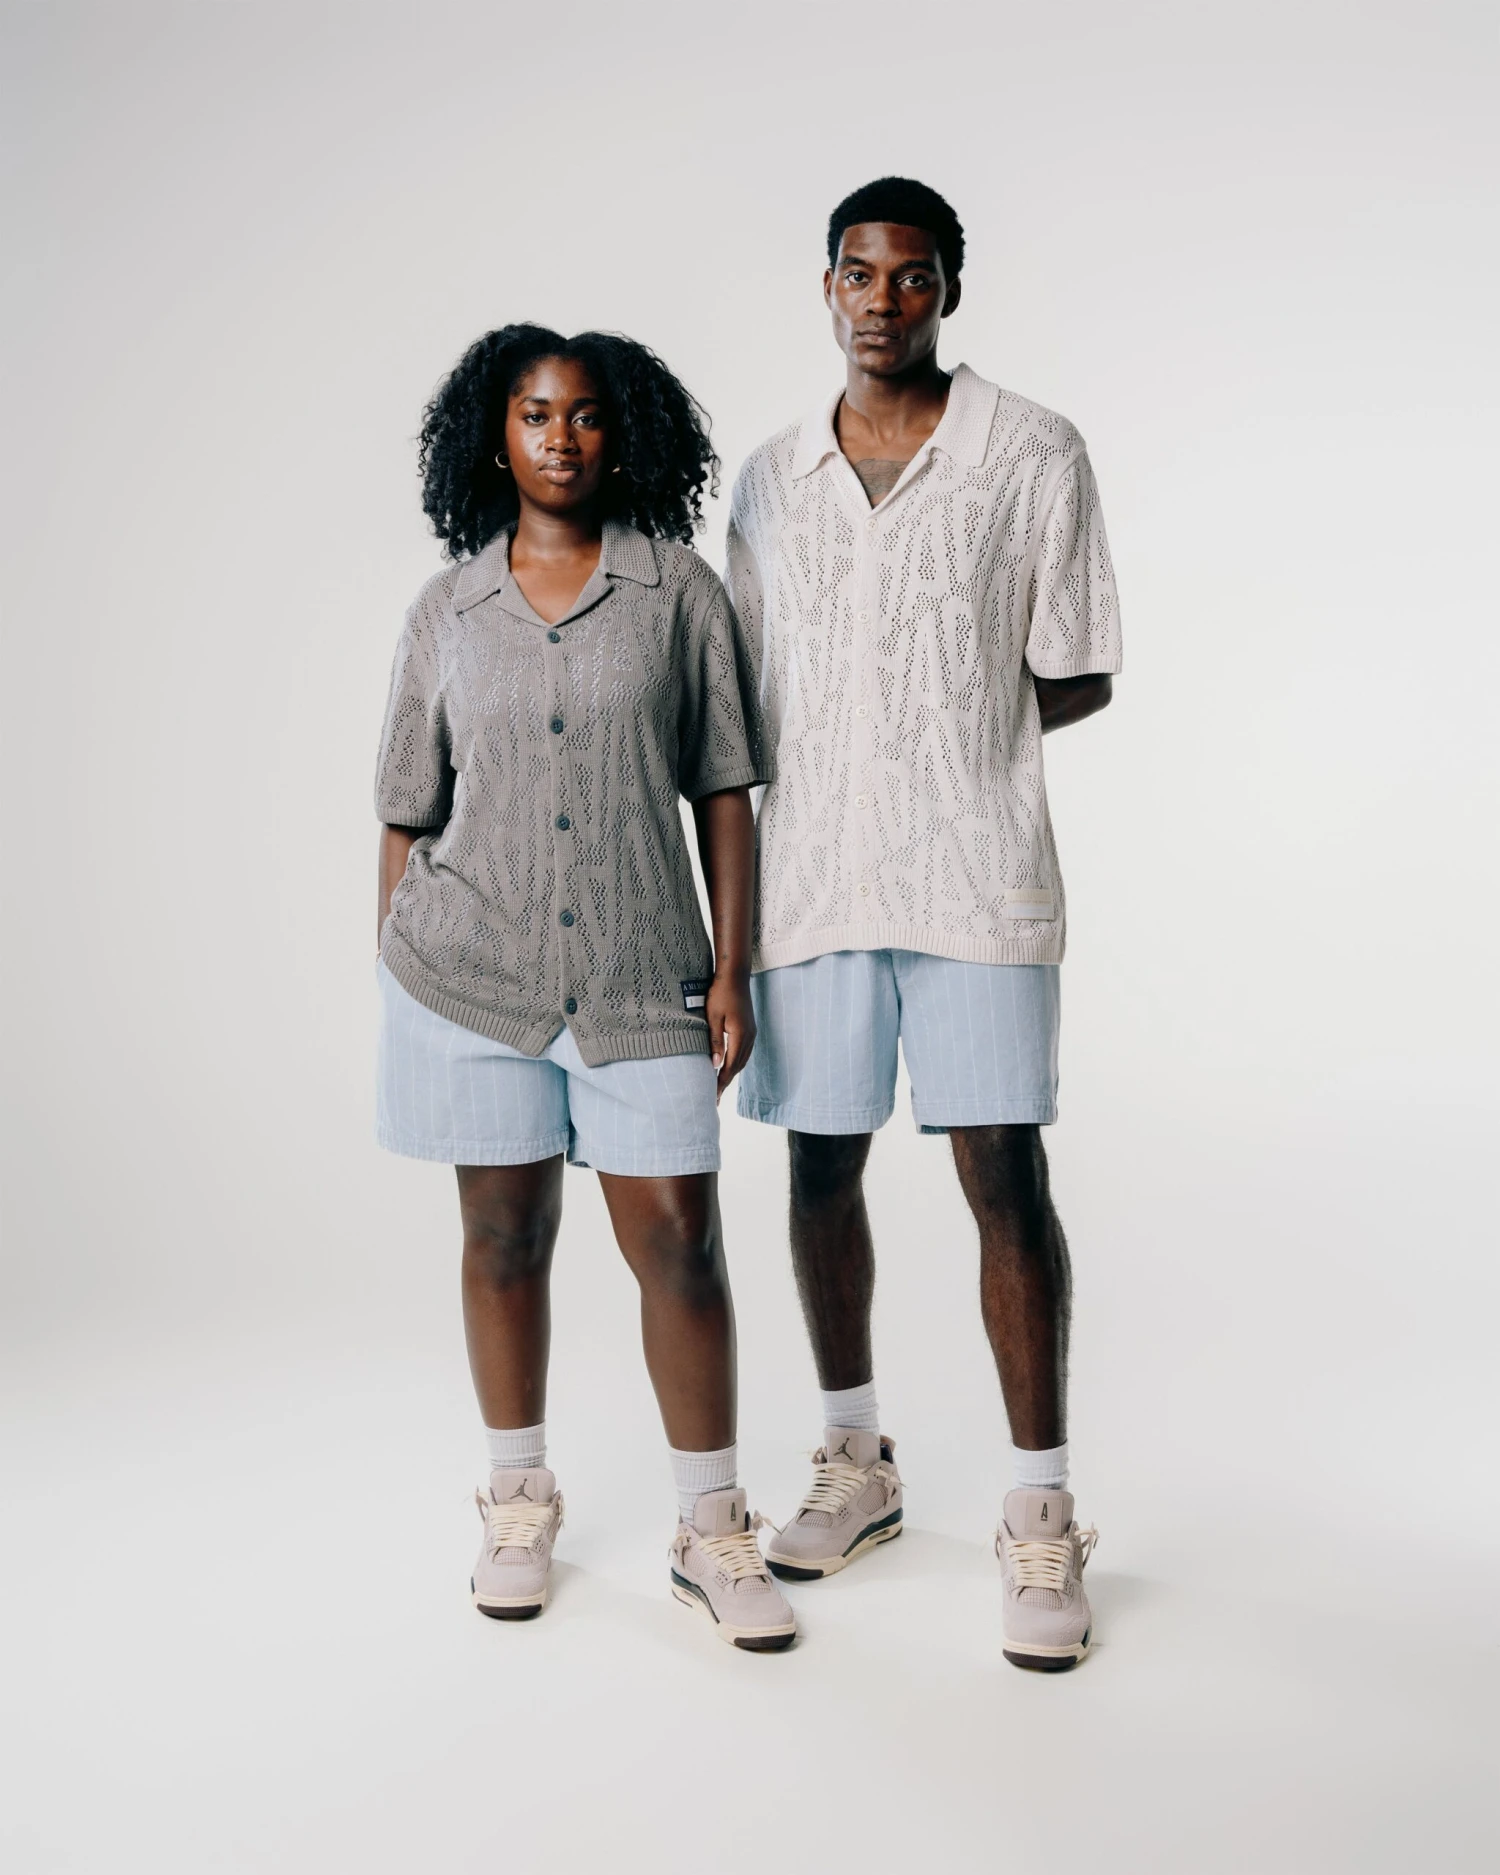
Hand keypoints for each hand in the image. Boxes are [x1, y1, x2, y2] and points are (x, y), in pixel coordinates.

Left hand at [706, 970, 755, 1100]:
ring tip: (720, 1084)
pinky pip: (744, 1051)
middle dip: (726, 1081)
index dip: (721, 1082)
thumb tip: (715, 1065)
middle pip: (738, 1066)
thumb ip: (714, 1042)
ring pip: (742, 1060)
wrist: (735, 975)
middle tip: (715, 1096)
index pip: (730, 1066)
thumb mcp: (712, 1018)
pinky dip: (736, 1062)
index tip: (713, 1095)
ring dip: (732, 1073)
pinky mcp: (750, 1028)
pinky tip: (728, 1065)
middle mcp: (749, 1036)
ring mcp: (751, 1032)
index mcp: (740, 1035)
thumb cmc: (720, 994)